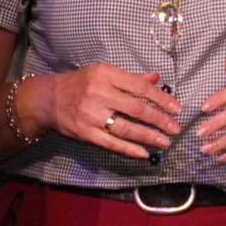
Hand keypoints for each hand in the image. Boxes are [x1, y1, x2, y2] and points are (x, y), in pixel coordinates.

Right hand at [20, 64, 180, 158]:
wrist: (49, 99)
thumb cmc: (80, 83)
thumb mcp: (103, 72)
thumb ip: (130, 77)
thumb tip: (156, 78)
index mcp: (106, 75)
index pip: (140, 87)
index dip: (161, 98)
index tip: (176, 108)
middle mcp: (99, 94)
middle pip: (136, 109)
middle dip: (160, 120)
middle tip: (175, 128)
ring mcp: (91, 115)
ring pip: (126, 128)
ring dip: (148, 136)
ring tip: (164, 142)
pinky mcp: (86, 132)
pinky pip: (111, 143)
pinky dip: (129, 149)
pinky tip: (143, 153)